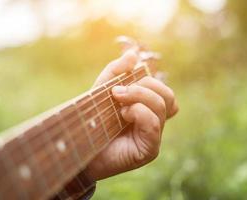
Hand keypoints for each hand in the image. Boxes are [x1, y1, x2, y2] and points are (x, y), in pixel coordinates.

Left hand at [84, 50, 178, 179]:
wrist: (78, 148)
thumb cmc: (92, 120)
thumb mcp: (103, 90)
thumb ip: (117, 71)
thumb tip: (133, 54)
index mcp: (147, 110)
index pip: (164, 91)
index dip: (148, 81)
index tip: (122, 83)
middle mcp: (154, 123)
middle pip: (168, 96)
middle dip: (144, 86)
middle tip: (118, 92)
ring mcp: (154, 137)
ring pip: (162, 106)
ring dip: (138, 97)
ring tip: (118, 103)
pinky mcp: (149, 150)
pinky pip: (154, 124)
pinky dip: (139, 112)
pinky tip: (123, 115)